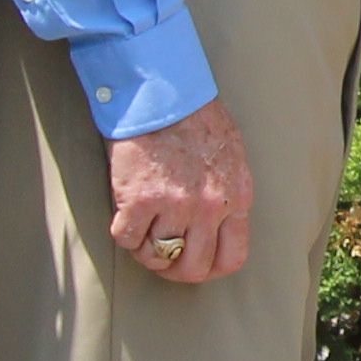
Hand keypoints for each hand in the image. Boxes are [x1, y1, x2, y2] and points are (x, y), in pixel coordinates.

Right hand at [105, 98, 255, 286]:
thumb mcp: (231, 156)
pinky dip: (125, 234)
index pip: (232, 258)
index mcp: (235, 196)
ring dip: (147, 250)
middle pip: (193, 267)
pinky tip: (126, 217)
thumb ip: (226, 194)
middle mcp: (208, 207)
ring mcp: (173, 206)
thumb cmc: (195, 118)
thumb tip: (217, 226)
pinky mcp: (138, 201)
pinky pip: (128, 240)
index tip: (193, 263)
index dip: (210, 269)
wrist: (162, 90)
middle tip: (162, 259)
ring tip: (142, 232)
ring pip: (157, 256)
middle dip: (175, 269)